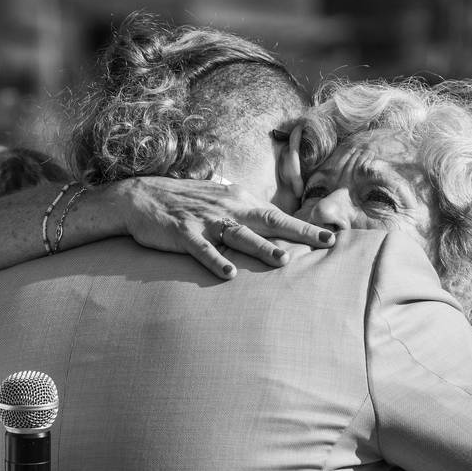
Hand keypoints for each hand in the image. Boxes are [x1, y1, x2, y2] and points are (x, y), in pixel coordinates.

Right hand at [116, 176, 333, 278]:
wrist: (140, 196)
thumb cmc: (183, 201)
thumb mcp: (217, 198)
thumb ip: (242, 208)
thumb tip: (266, 217)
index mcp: (238, 200)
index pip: (277, 214)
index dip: (305, 226)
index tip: (331, 237)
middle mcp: (227, 208)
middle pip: (269, 220)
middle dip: (299, 232)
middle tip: (325, 242)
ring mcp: (205, 220)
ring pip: (239, 234)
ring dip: (261, 247)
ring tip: (282, 259)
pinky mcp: (183, 233)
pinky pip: (202, 248)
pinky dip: (215, 260)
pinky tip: (229, 274)